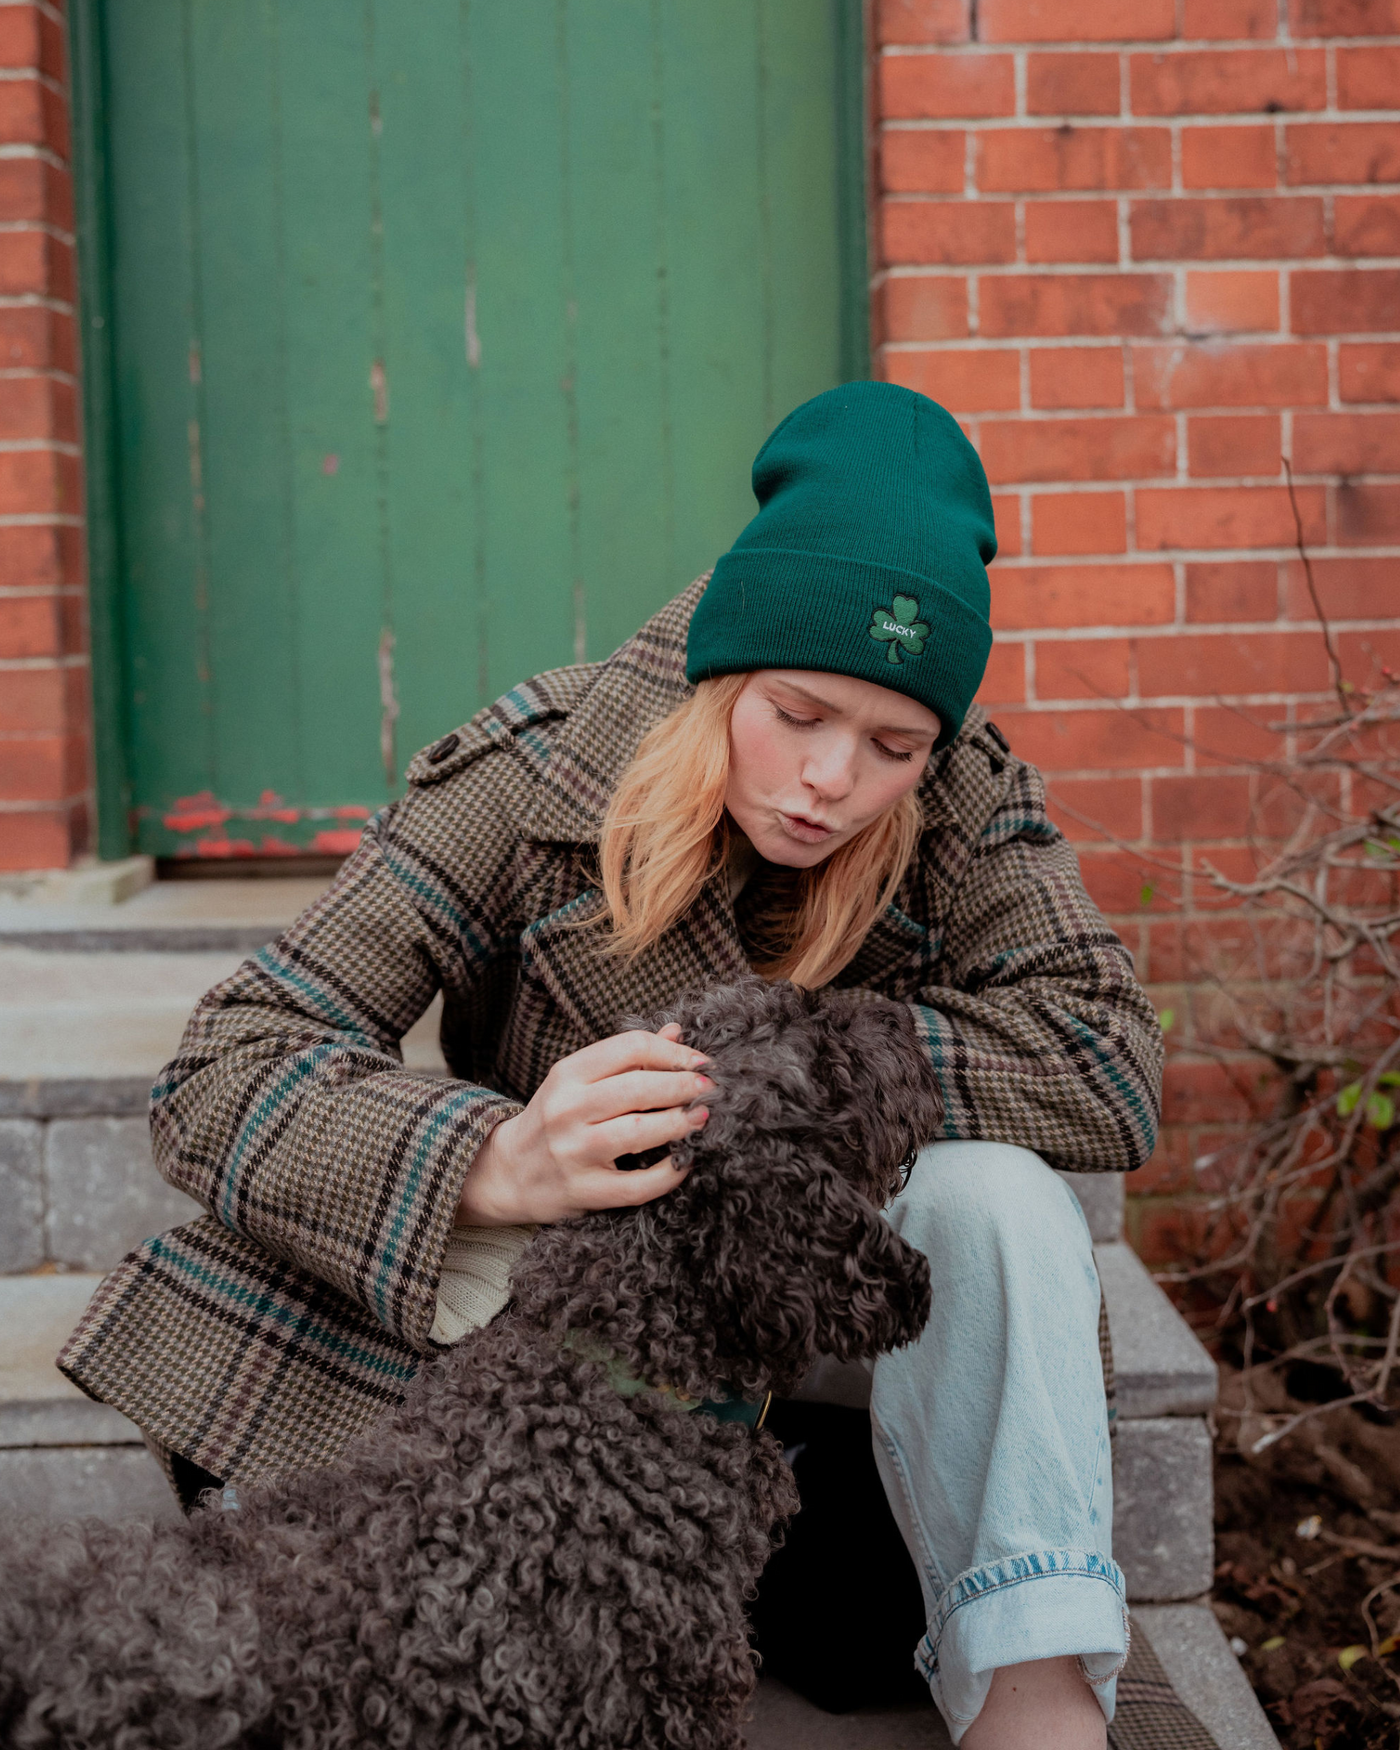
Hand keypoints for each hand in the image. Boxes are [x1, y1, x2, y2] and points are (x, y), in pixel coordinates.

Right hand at [455, 1023, 711, 1226]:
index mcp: (568, 1074)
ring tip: (702, 1117)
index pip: (629, 1048)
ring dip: (680, 1123)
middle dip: (683, 1085)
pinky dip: (668, 1174)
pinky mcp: (583, 1192)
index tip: (700, 1061)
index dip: (673, 1052)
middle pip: (638, 1088)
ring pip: (638, 1133)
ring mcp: (573, 1153)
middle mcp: (567, 1110)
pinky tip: (685, 1162)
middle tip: (711, 1089)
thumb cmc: (554, 1120)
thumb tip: (677, 1032)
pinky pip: (636, 1186)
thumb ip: (627, 1058)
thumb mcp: (579, 1081)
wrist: (508, 1173)